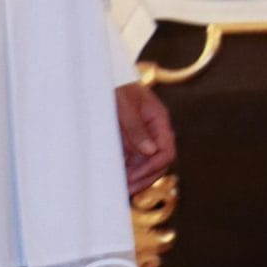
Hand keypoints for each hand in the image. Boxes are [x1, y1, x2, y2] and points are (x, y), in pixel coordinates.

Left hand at [115, 81, 176, 196]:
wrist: (100, 77)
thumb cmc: (114, 86)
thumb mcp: (123, 105)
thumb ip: (137, 127)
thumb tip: (151, 151)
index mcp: (158, 120)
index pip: (166, 151)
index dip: (152, 167)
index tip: (133, 177)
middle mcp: (154, 130)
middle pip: (160, 162)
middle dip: (145, 177)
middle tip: (126, 189)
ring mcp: (143, 136)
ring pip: (147, 164)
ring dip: (136, 178)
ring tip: (120, 189)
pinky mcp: (130, 140)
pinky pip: (134, 160)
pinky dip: (127, 171)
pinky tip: (116, 179)